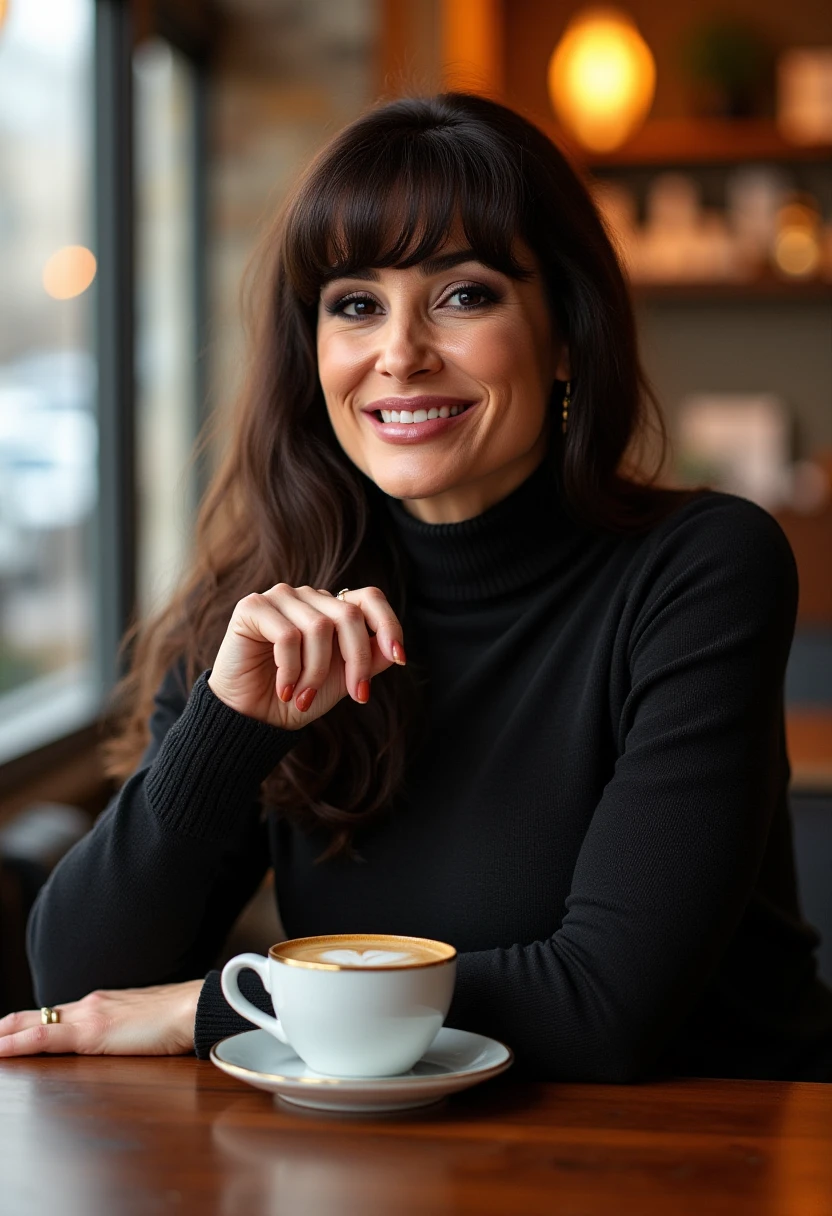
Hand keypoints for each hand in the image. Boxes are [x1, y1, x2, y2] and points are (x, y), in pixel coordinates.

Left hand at [0, 979, 202, 1056]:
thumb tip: (122, 1039)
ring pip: (32, 1025)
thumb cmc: (179, 1018)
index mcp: (100, 1005)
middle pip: (33, 1017)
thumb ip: (127, 1029)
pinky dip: (18, 1044)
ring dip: (2, 1037)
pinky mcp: (93, 1030)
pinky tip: (0, 1051)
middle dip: (3, 1029)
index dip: (21, 1024)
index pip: (51, 1015)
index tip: (2, 1032)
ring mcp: (88, 1015)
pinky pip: (45, 1038)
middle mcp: (88, 1005)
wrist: (197, 1007)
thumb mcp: (144, 1024)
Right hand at [207, 584, 406, 729]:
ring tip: (303, 697)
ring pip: (319, 628)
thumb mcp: (343, 680)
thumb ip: (370, 660)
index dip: (389, 625)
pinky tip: (284, 689)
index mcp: (332, 608)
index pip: (370, 599)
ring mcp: (280, 597)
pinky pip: (287, 635)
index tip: (400, 659)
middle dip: (357, 660)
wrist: (253, 717)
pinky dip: (291, 670)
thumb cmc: (299, 696)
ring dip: (316, 673)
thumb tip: (396, 649)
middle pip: (349, 615)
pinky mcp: (252, 607)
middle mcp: (308, 597)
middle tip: (356, 696)